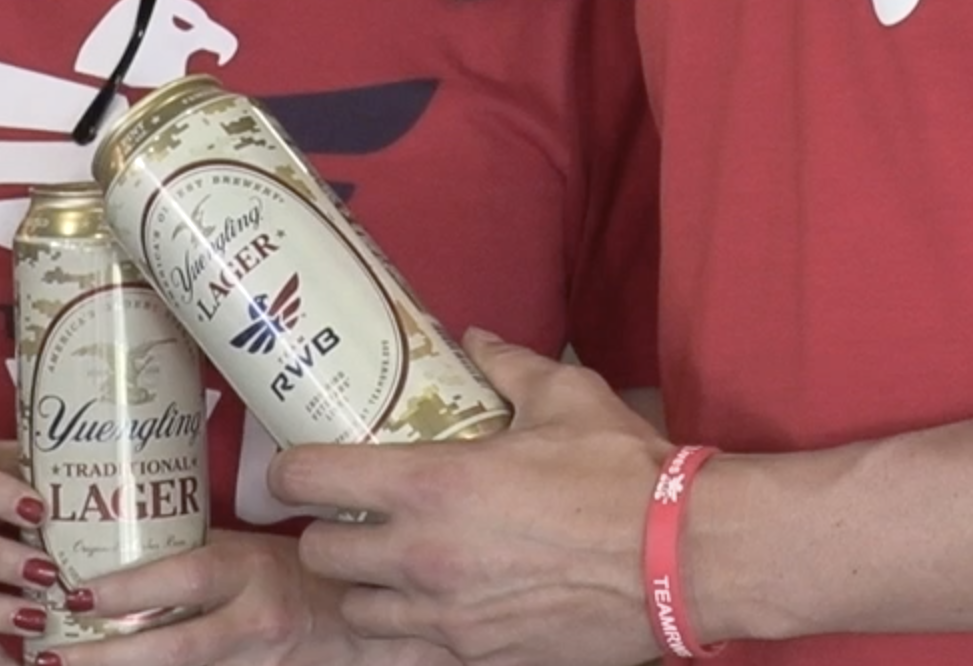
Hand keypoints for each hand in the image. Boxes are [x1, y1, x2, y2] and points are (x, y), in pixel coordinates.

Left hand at [35, 531, 449, 665]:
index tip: (74, 593)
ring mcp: (256, 663)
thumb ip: (200, 534)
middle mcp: (255, 621)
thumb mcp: (259, 537)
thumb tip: (114, 497)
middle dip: (108, 657)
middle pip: (174, 648)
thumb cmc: (311, 562)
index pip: (187, 578)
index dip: (129, 589)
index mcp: (252, 570)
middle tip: (49, 657)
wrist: (373, 620)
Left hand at [279, 336, 671, 665]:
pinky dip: (420, 628)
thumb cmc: (622, 473)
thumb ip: (507, 364)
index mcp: (432, 484)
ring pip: (359, 613)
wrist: (683, 560)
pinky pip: (419, 648)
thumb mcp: (565, 397)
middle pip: (321, 555)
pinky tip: (449, 604)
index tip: (297, 468)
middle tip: (352, 519)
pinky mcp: (482, 656)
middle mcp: (424, 556)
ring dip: (366, 589)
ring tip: (393, 569)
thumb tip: (476, 338)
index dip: (290, 471)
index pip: (311, 479)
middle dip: (327, 534)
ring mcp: (449, 616)